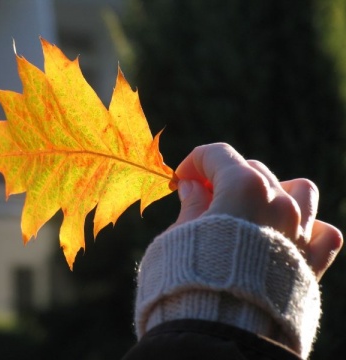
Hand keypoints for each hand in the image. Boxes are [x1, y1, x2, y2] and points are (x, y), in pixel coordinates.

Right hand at [173, 143, 342, 279]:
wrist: (217, 333)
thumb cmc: (188, 280)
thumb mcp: (178, 236)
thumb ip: (191, 205)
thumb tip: (192, 186)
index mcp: (243, 188)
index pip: (218, 155)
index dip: (194, 162)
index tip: (180, 180)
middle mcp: (278, 203)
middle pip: (252, 169)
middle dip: (223, 177)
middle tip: (201, 197)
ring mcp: (300, 233)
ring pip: (299, 190)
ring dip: (274, 191)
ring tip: (251, 208)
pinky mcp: (311, 265)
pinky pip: (324, 233)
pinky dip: (308, 229)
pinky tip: (286, 236)